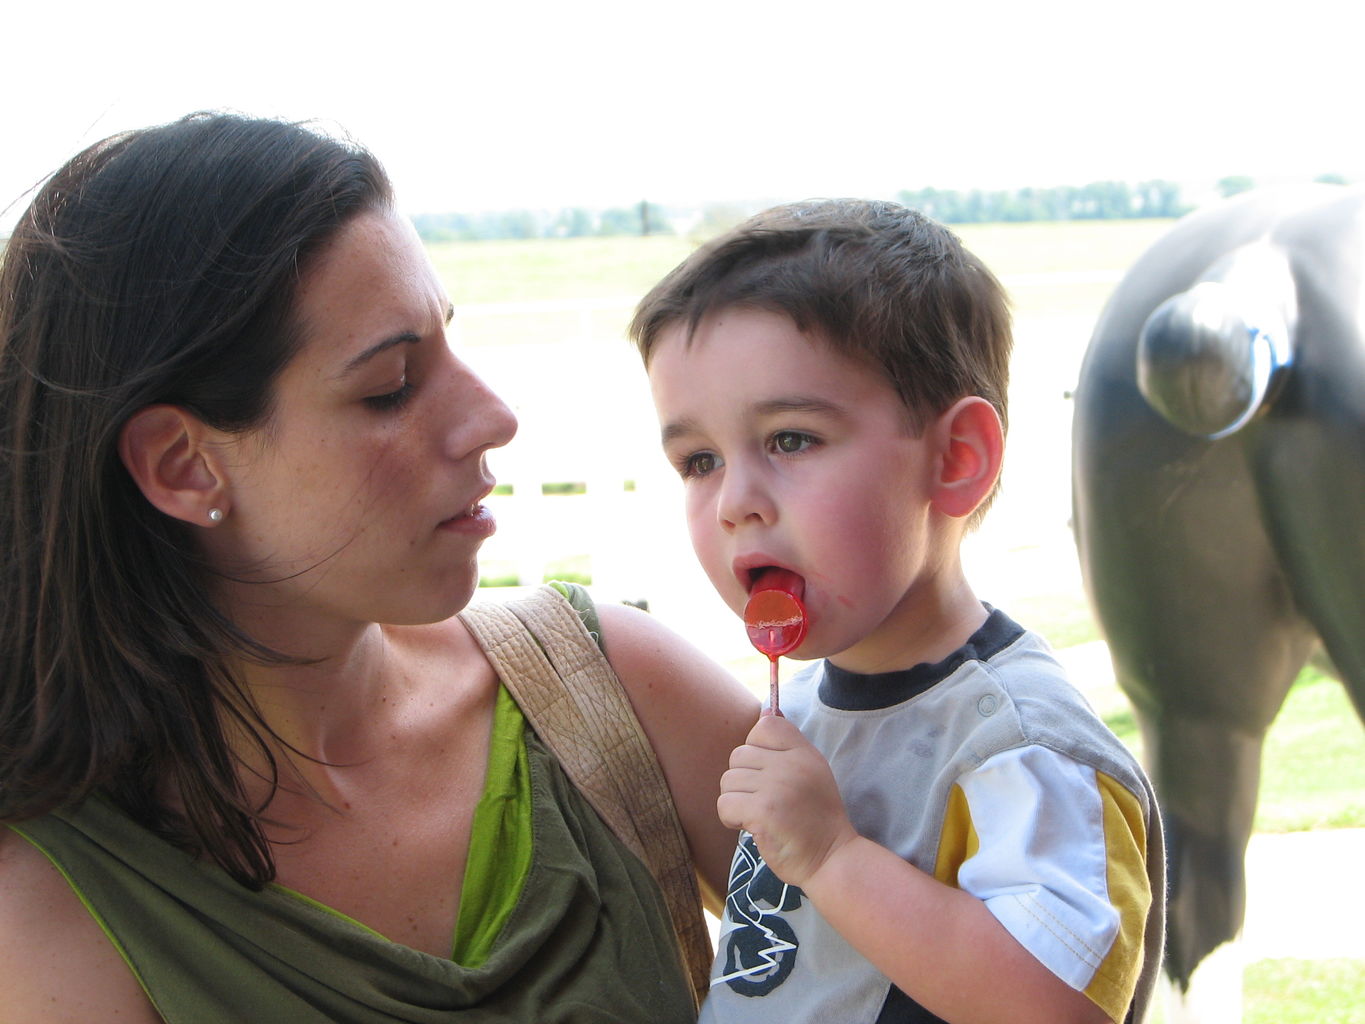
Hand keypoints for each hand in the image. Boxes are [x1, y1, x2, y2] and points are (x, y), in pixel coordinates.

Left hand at [716, 715, 857, 887]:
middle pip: (738, 755)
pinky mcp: (763, 811)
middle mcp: (791, 764)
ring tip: (759, 815)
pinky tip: (752, 826)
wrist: (831, 859)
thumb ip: (787, 746)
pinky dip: (731, 818)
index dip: (756, 748)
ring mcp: (777, 787)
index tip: (767, 772)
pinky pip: (725, 804)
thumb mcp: (811, 771)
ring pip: (728, 780)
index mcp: (804, 752)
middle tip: (764, 801)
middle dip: (743, 781)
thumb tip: (765, 712)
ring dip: (736, 801)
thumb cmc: (816, 818)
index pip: (765, 726)